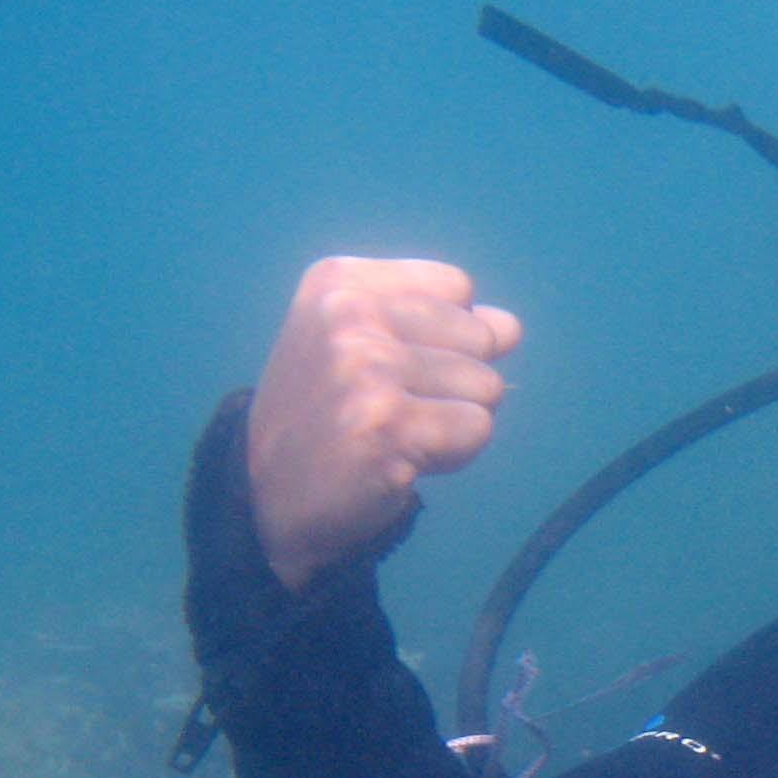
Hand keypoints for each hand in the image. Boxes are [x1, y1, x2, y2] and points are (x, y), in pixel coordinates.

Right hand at [246, 257, 522, 589]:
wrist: (269, 495)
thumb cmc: (329, 413)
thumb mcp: (363, 341)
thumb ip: (440, 321)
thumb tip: (509, 327)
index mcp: (341, 281)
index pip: (458, 288)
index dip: (449, 336)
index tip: (396, 365)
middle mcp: (350, 314)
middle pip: (481, 338)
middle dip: (457, 382)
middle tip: (395, 409)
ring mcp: (368, 369)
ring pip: (488, 386)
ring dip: (455, 422)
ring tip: (397, 434)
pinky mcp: (388, 426)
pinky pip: (478, 429)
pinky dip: (455, 454)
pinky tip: (404, 459)